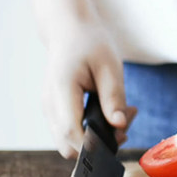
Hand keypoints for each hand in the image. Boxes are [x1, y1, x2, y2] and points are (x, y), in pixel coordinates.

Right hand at [43, 21, 136, 158]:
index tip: (120, 137)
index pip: (71, 132)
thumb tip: (120, 125)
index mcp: (61, 90)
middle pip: (68, 145)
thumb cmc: (89, 43)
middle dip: (99, 145)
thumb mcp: (109, 66)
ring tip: (123, 114)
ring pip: (70, 142)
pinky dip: (91, 131)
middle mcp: (50, 105)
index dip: (94, 144)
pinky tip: (110, 114)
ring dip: (97, 138)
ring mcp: (51, 111)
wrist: (68, 31)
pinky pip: (72, 133)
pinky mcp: (57, 113)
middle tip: (126, 123)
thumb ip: (114, 97)